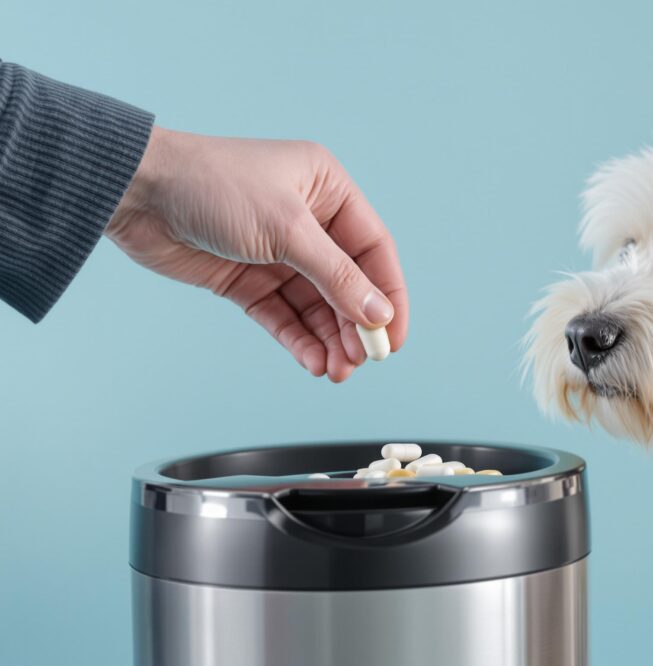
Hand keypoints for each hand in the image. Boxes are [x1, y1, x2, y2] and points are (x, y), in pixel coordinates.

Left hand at [105, 126, 407, 381]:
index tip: (393, 339)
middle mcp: (308, 221)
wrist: (136, 193)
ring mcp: (277, 252)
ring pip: (316, 306)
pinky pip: (283, 315)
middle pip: (347, 284)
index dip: (389, 296)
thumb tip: (378, 315)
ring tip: (335, 371)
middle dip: (355, 326)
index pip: (373, 251)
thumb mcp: (287, 229)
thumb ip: (337, 276)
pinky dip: (298, 339)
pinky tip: (311, 361)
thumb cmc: (213, 185)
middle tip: (360, 362)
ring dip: (329, 339)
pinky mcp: (247, 279)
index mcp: (328, 190)